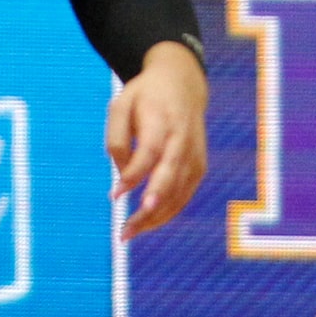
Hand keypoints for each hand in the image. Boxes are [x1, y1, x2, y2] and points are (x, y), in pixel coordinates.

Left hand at [107, 42, 207, 239]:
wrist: (182, 82)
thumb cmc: (145, 96)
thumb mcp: (121, 104)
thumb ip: (116, 138)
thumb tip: (123, 177)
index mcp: (163, 118)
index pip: (150, 150)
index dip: (134, 174)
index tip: (115, 194)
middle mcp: (183, 137)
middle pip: (170, 174)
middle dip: (152, 201)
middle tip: (131, 225)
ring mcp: (195, 153)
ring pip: (179, 191)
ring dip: (154, 216)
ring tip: (127, 233)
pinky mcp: (200, 165)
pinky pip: (185, 195)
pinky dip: (167, 212)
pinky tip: (146, 223)